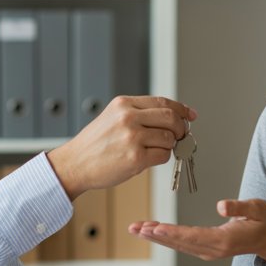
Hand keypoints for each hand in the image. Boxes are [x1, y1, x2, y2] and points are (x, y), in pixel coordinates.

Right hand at [47, 96, 196, 199]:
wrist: (75, 164)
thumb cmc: (94, 144)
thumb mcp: (113, 117)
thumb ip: (139, 114)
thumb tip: (172, 117)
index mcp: (124, 104)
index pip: (163, 102)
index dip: (181, 109)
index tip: (190, 115)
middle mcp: (128, 117)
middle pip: (171, 118)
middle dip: (181, 128)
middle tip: (180, 136)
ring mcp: (132, 138)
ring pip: (169, 138)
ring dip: (170, 146)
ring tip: (157, 149)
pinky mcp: (135, 158)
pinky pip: (163, 156)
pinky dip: (162, 158)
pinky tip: (149, 159)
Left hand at [128, 199, 265, 262]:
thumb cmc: (264, 221)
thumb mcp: (257, 209)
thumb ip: (239, 207)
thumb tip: (221, 205)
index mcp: (223, 241)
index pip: (192, 236)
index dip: (172, 233)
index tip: (154, 229)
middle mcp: (212, 249)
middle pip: (179, 243)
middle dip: (156, 235)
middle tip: (136, 228)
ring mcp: (208, 251)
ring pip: (177, 245)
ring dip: (156, 237)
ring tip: (137, 229)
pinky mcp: (205, 248)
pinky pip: (181, 244)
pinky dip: (165, 237)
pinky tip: (153, 231)